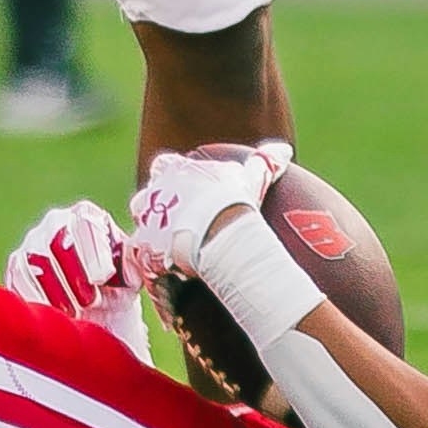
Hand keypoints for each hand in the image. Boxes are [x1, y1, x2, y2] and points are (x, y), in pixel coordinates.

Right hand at [3, 199, 147, 354]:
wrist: (93, 314)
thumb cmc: (115, 289)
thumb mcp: (129, 275)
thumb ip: (133, 262)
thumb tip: (138, 259)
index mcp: (87, 215)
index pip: (84, 223)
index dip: (92, 251)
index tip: (102, 278)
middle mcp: (56, 222)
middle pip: (55, 238)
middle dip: (73, 273)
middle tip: (90, 301)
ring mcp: (32, 243)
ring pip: (34, 260)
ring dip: (55, 290)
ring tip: (75, 313)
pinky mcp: (17, 267)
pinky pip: (19, 278)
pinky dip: (36, 297)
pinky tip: (55, 314)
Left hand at [127, 138, 286, 283]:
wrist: (219, 233)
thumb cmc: (234, 201)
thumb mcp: (253, 178)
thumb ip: (265, 161)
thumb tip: (283, 150)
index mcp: (174, 170)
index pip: (164, 167)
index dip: (172, 178)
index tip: (185, 192)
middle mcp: (153, 192)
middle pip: (147, 199)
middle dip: (159, 210)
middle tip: (180, 227)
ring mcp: (145, 220)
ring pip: (144, 229)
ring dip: (155, 239)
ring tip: (175, 255)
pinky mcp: (143, 249)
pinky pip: (145, 260)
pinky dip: (156, 268)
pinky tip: (172, 277)